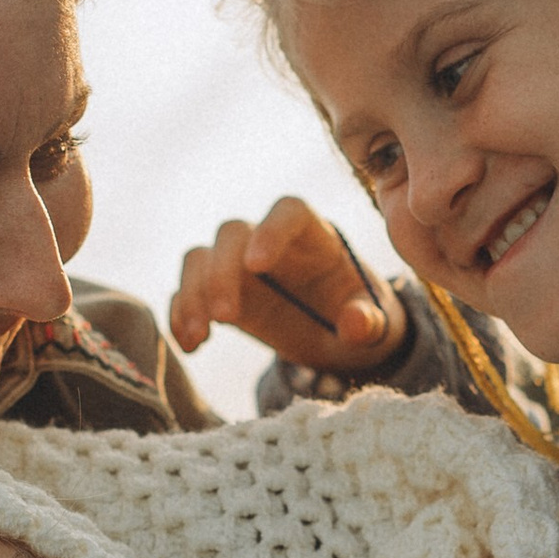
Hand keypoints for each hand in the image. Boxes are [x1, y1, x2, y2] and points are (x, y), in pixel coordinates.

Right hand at [169, 197, 408, 376]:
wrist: (341, 338)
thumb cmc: (361, 319)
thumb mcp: (377, 326)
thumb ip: (369, 323)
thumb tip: (356, 324)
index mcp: (316, 237)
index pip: (289, 211)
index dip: (270, 231)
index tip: (256, 266)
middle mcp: (271, 242)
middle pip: (233, 233)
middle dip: (221, 272)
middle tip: (226, 318)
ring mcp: (240, 266)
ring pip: (201, 257)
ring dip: (192, 293)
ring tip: (199, 336)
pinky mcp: (221, 293)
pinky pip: (188, 291)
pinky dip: (181, 315)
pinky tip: (191, 346)